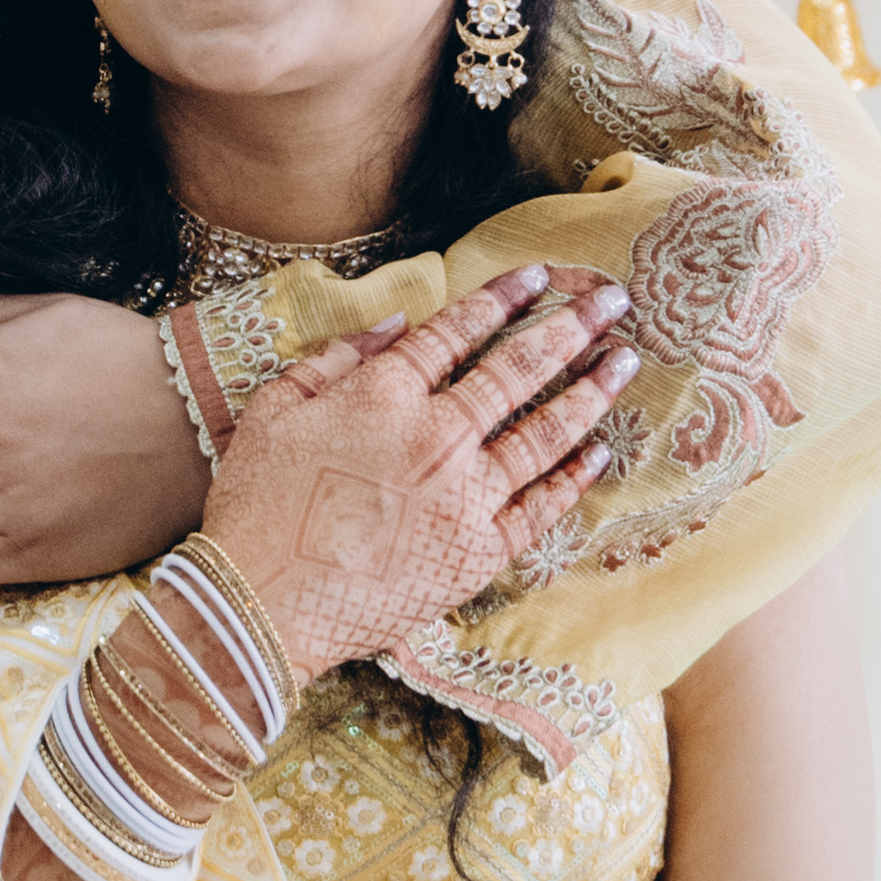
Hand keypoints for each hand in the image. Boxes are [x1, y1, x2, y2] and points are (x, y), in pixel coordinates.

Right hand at [206, 269, 638, 683]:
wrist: (262, 603)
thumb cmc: (257, 505)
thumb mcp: (274, 409)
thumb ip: (336, 360)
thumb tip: (395, 327)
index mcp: (385, 394)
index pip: (458, 331)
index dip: (502, 299)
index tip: (538, 277)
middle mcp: (436, 436)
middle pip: (518, 370)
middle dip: (571, 329)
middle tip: (612, 302)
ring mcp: (465, 496)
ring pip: (545, 433)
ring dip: (590, 392)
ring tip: (623, 362)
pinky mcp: (478, 554)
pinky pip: (540, 508)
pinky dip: (573, 478)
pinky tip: (598, 452)